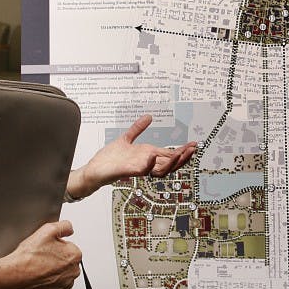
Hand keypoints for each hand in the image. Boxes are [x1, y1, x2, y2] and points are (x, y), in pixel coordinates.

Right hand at [4, 221, 81, 288]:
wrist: (15, 275)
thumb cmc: (29, 256)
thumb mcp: (47, 230)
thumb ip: (64, 226)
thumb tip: (68, 229)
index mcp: (74, 255)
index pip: (69, 248)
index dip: (57, 246)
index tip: (47, 248)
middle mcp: (73, 271)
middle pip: (67, 263)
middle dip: (57, 260)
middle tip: (42, 258)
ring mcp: (64, 285)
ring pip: (63, 276)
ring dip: (54, 273)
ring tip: (39, 269)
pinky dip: (50, 286)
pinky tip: (40, 280)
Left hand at [69, 114, 197, 197]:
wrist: (94, 169)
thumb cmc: (109, 158)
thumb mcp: (126, 139)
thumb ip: (137, 128)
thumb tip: (149, 117)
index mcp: (147, 156)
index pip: (169, 155)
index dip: (182, 150)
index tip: (193, 144)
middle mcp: (145, 163)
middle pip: (170, 164)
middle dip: (183, 157)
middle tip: (192, 149)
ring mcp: (138, 168)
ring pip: (160, 169)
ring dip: (171, 162)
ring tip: (179, 153)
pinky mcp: (128, 171)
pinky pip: (141, 170)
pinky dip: (148, 164)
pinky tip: (152, 155)